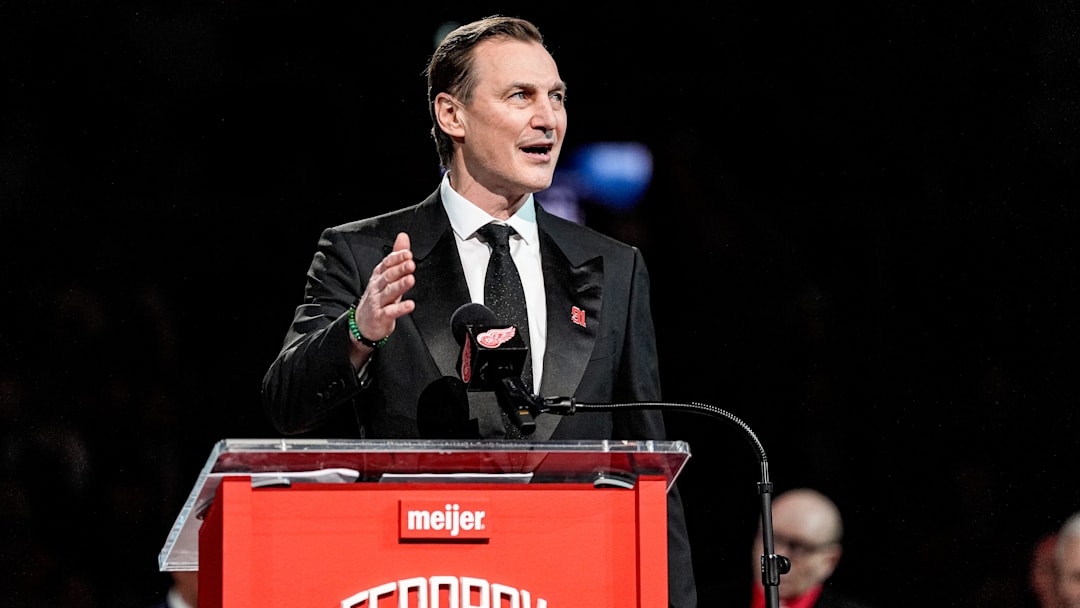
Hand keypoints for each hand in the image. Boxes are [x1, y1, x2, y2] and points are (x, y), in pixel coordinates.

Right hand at [351, 232, 415, 357]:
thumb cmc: (378, 298)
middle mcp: (377, 287)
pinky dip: (400, 309)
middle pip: (388, 276)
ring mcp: (378, 302)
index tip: (408, 253)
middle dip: (399, 269)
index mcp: (379, 276)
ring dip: (400, 286)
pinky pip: (391, 312)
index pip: (387, 264)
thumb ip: (396, 257)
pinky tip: (410, 305)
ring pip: (389, 292)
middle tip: (410, 264)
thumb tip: (403, 236)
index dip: (397, 258)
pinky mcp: (381, 316)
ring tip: (410, 280)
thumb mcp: (386, 276)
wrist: (363, 324)